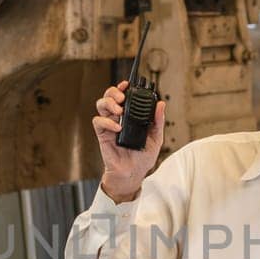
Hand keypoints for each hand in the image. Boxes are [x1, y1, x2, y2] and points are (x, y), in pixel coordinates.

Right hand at [94, 80, 165, 202]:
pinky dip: (107, 122)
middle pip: (109, 96)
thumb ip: (158, 121)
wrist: (133, 173)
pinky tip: (117, 127)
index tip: (127, 84)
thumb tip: (161, 104)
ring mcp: (109, 125)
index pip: (123, 96)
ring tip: (119, 110)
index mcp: (130, 116)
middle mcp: (118, 118)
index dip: (122, 88)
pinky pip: (98, 122)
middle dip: (113, 92)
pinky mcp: (103, 135)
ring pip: (101, 105)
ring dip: (108, 103)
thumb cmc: (143, 157)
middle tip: (122, 97)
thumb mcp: (156, 138)